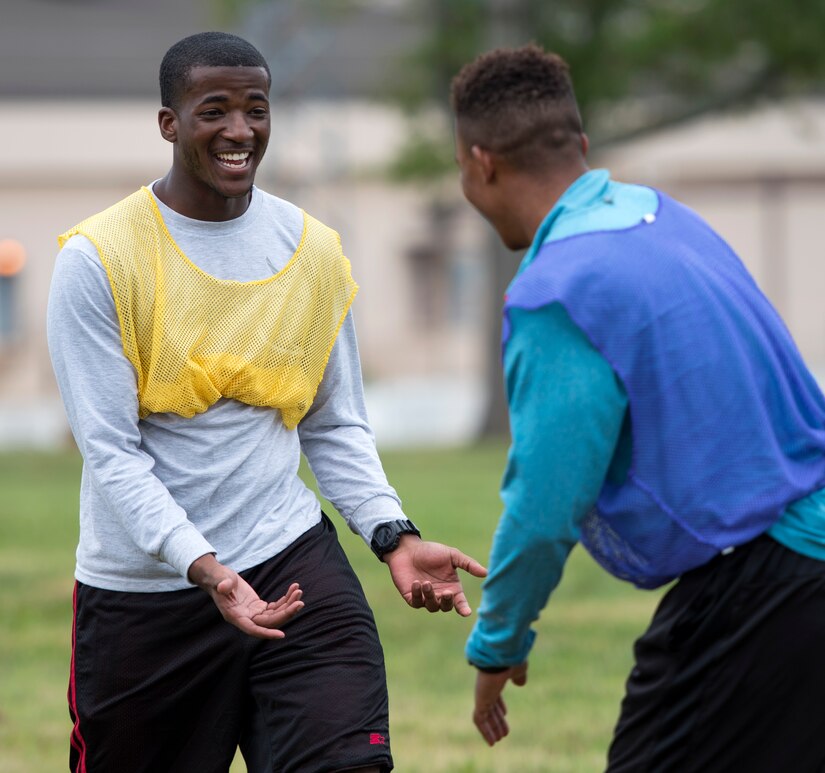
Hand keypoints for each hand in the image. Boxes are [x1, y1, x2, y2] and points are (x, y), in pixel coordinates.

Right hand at [188, 554, 303, 638]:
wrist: (218, 577)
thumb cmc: (217, 579)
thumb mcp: (219, 580)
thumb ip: (222, 584)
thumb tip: (224, 587)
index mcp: (235, 616)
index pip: (253, 629)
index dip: (266, 633)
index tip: (281, 635)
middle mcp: (245, 618)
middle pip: (269, 622)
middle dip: (285, 613)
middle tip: (299, 602)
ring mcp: (253, 613)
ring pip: (275, 615)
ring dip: (288, 605)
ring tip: (298, 591)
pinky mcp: (258, 606)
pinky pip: (275, 607)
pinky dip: (285, 599)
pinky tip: (294, 589)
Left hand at [384, 536, 486, 615]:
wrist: (407, 549)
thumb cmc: (430, 551)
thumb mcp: (451, 555)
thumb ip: (468, 564)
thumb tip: (486, 573)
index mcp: (452, 587)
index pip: (460, 602)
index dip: (464, 608)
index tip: (467, 612)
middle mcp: (440, 594)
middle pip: (446, 607)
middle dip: (446, 602)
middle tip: (445, 592)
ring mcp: (425, 597)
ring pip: (432, 606)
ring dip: (430, 596)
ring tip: (426, 582)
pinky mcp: (412, 597)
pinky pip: (417, 603)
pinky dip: (417, 594)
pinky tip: (416, 583)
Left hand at [473, 663, 527, 745]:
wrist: (501, 656)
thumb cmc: (511, 659)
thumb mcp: (519, 668)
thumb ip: (519, 676)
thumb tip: (520, 683)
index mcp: (494, 678)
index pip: (495, 694)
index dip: (499, 704)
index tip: (504, 713)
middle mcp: (486, 686)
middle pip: (490, 706)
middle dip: (496, 720)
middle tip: (503, 733)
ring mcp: (482, 694)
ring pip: (485, 715)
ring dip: (492, 728)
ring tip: (498, 740)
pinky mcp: (480, 701)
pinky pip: (479, 719)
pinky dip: (485, 731)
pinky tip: (492, 742)